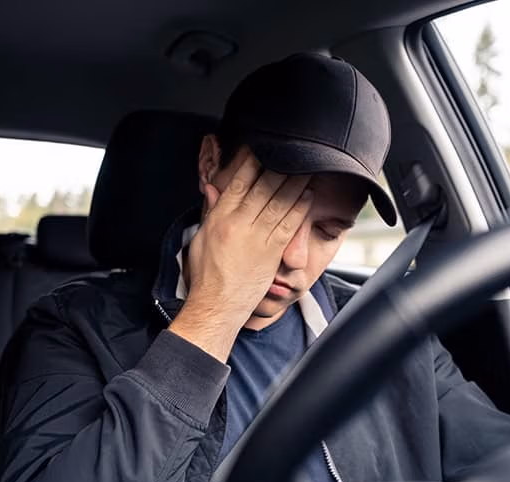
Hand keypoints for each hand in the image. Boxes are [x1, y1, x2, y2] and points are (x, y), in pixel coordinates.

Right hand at [169, 150, 311, 360]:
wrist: (216, 305)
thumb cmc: (206, 274)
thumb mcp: (201, 237)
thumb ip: (212, 212)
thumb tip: (213, 188)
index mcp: (220, 218)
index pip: (237, 182)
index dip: (251, 162)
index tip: (262, 148)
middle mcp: (239, 224)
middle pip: (262, 187)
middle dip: (278, 166)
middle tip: (291, 152)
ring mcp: (257, 238)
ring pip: (279, 202)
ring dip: (295, 182)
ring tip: (306, 167)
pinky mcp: (271, 252)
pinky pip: (289, 224)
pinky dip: (300, 207)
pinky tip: (308, 194)